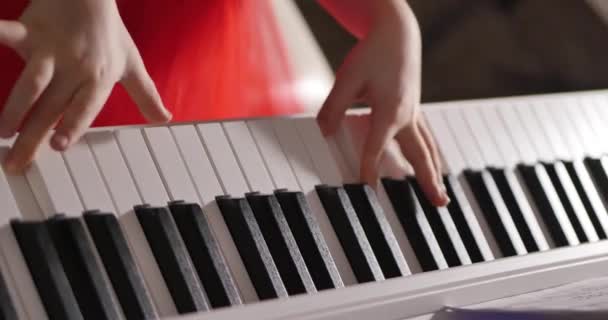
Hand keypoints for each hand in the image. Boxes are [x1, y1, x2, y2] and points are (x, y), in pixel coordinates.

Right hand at [0, 0, 170, 172]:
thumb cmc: (109, 32)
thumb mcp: (132, 65)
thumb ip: (146, 95)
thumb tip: (164, 117)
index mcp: (99, 78)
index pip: (85, 107)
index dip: (73, 125)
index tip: (58, 146)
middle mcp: (76, 68)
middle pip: (53, 107)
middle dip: (34, 136)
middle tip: (18, 161)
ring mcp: (51, 51)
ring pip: (31, 83)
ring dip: (15, 108)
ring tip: (3, 132)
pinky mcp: (30, 32)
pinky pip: (9, 36)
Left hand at [317, 2, 448, 205]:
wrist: (397, 32)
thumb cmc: (373, 54)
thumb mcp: (347, 79)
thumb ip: (334, 107)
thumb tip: (324, 131)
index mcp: (390, 111)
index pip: (377, 148)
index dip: (369, 170)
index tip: (366, 189)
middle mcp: (408, 116)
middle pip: (421, 155)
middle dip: (429, 181)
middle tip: (440, 204)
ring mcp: (415, 112)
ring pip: (428, 148)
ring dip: (435, 171)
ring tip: (442, 193)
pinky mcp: (415, 108)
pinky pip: (427, 137)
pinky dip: (432, 154)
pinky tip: (433, 163)